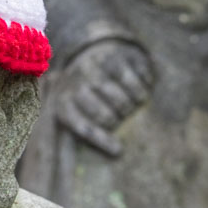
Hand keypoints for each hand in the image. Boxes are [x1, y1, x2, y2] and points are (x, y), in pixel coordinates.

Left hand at [56, 40, 152, 157]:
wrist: (89, 55)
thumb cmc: (85, 95)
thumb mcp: (75, 112)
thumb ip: (87, 132)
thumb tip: (117, 152)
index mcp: (64, 102)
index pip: (84, 128)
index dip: (103, 141)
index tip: (118, 151)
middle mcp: (77, 82)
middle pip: (107, 117)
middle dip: (118, 120)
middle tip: (120, 115)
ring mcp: (96, 68)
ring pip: (124, 102)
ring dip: (132, 106)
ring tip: (128, 104)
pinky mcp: (117, 56)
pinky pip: (138, 84)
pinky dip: (143, 91)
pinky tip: (138, 90)